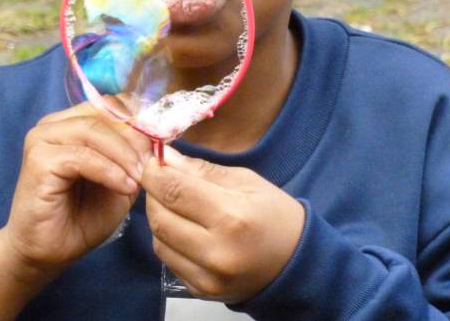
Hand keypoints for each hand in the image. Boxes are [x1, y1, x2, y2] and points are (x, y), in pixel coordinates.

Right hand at [1, 104, 152, 272]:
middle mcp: (55, 123)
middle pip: (105, 114)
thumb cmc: (82, 217)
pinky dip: (109, 171)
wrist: (47, 252)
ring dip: (124, 155)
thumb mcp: (120, 179)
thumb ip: (135, 155)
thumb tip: (158, 135)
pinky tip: (124, 187)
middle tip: (154, 163)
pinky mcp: (39, 160)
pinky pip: (83, 156)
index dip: (141, 120)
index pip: (113, 104)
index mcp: (74, 122)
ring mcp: (43, 139)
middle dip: (135, 138)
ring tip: (140, 178)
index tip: (163, 142)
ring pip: (95, 132)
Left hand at [140, 146, 304, 302]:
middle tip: (161, 180)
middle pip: (160, 218)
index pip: (174, 191)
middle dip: (153, 193)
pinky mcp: (201, 291)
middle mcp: (216, 251)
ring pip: (158, 241)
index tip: (152, 161)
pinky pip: (168, 260)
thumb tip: (165, 157)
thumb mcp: (247, 181)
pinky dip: (168, 240)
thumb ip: (202, 171)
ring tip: (173, 203)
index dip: (155, 173)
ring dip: (158, 217)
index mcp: (232, 217)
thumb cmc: (275, 215)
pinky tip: (183, 228)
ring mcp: (207, 277)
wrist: (297, 264)